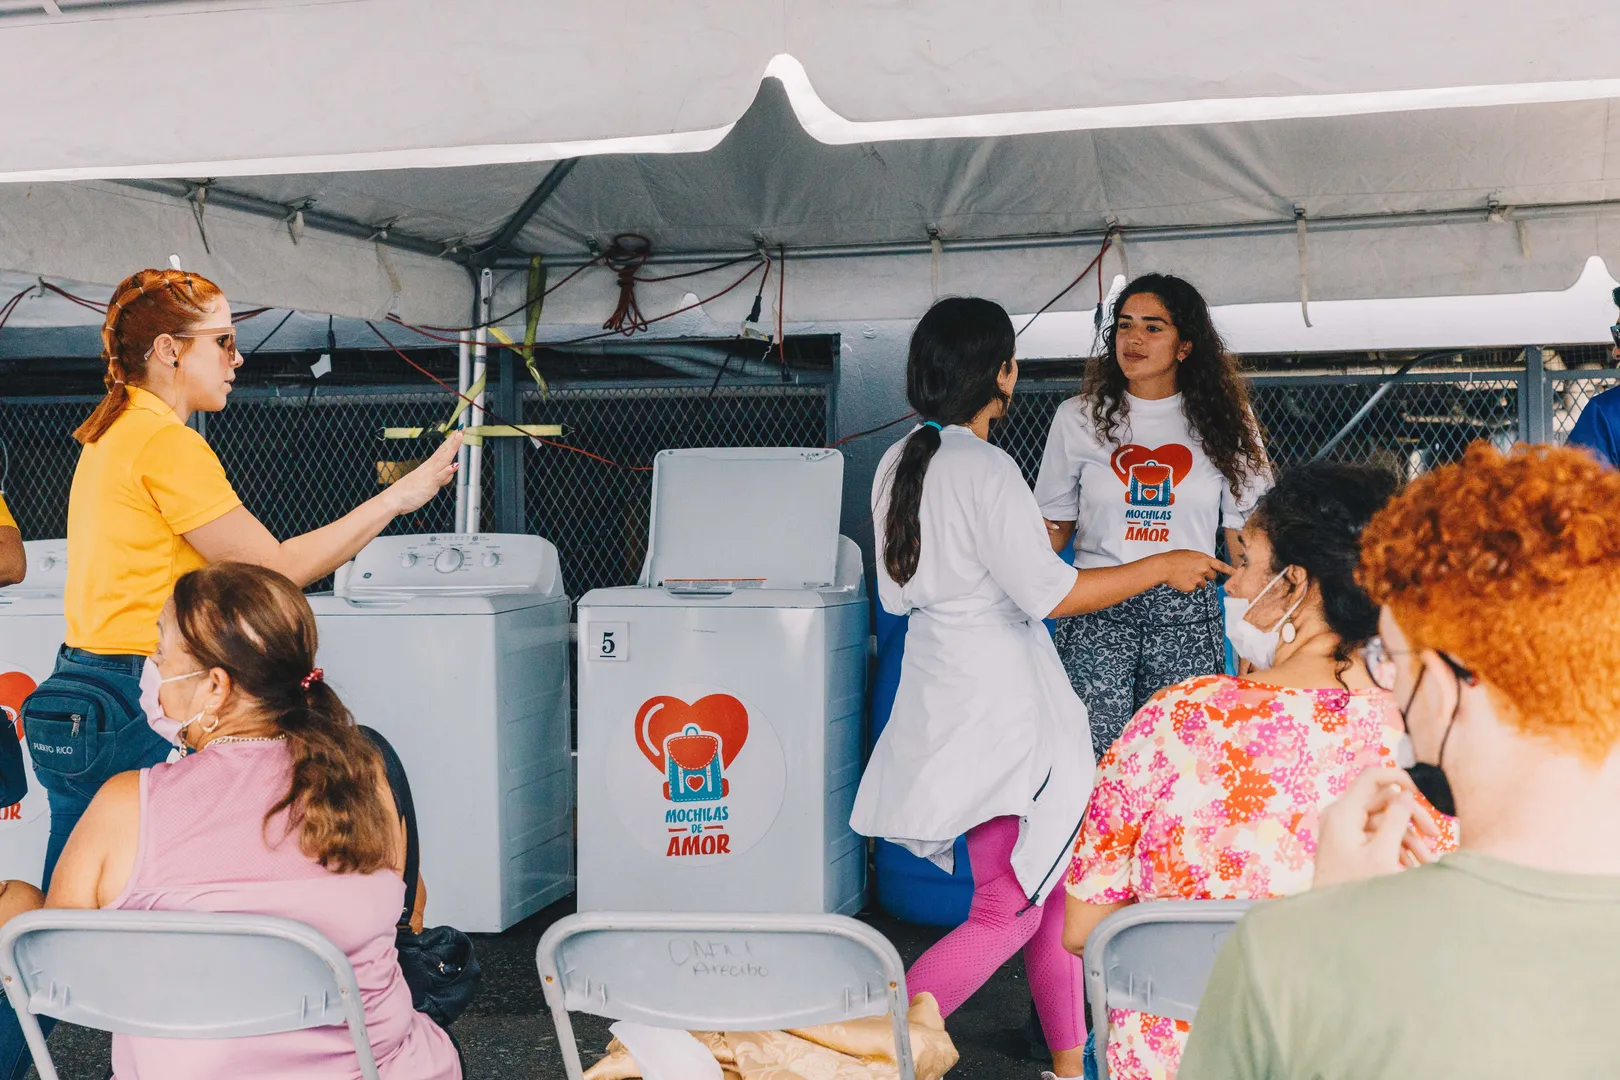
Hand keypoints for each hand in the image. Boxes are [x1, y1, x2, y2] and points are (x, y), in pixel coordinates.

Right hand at [384, 430, 461, 515]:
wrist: (393, 499)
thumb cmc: (408, 492)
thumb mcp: (429, 484)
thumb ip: (440, 478)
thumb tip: (449, 473)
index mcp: (429, 466)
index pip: (443, 451)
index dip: (451, 441)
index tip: (459, 431)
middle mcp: (430, 467)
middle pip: (445, 451)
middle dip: (454, 439)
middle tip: (462, 428)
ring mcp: (430, 475)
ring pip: (444, 459)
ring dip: (452, 447)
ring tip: (459, 436)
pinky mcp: (429, 484)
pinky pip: (440, 476)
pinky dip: (447, 470)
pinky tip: (455, 465)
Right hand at [1153, 550, 1235, 592]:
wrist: (1164, 567)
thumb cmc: (1175, 558)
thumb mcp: (1190, 554)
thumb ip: (1201, 560)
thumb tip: (1206, 566)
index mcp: (1204, 559)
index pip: (1221, 566)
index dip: (1230, 571)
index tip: (1237, 574)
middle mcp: (1204, 569)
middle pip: (1213, 576)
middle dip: (1207, 575)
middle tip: (1196, 572)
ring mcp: (1199, 579)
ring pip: (1203, 584)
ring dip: (1197, 581)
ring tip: (1186, 575)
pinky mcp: (1193, 587)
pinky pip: (1194, 588)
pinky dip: (1189, 586)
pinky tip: (1182, 580)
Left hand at [1313, 767, 1441, 888]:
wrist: (1330, 919)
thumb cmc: (1353, 890)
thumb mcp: (1382, 855)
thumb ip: (1396, 821)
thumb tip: (1406, 795)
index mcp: (1343, 812)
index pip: (1372, 776)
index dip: (1399, 778)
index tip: (1421, 793)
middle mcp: (1340, 815)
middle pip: (1383, 800)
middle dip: (1411, 817)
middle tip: (1435, 835)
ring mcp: (1343, 829)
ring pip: (1383, 820)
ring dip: (1408, 837)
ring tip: (1427, 861)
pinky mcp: (1348, 843)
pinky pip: (1376, 835)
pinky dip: (1395, 846)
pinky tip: (1412, 865)